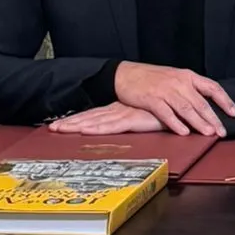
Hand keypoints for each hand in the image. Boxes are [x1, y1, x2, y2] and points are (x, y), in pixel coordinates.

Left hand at [48, 104, 163, 134]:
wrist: (180, 103)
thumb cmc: (166, 110)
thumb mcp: (148, 116)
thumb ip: (139, 120)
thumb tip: (131, 125)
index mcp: (121, 109)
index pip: (95, 115)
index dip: (78, 120)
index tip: (62, 125)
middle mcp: (119, 111)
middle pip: (91, 118)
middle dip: (71, 123)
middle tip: (53, 128)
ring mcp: (124, 114)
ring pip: (96, 122)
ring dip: (77, 126)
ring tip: (60, 130)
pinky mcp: (133, 120)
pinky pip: (111, 126)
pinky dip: (97, 128)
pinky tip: (85, 131)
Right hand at [113, 61, 234, 136]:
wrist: (126, 74)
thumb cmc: (152, 78)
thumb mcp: (174, 78)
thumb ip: (189, 89)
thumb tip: (205, 105)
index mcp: (187, 76)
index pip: (212, 87)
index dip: (224, 100)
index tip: (234, 113)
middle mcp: (179, 82)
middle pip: (201, 102)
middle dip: (213, 118)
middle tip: (222, 132)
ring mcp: (165, 90)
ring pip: (186, 108)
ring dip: (199, 122)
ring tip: (209, 134)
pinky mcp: (152, 99)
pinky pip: (166, 113)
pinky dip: (176, 123)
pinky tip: (184, 132)